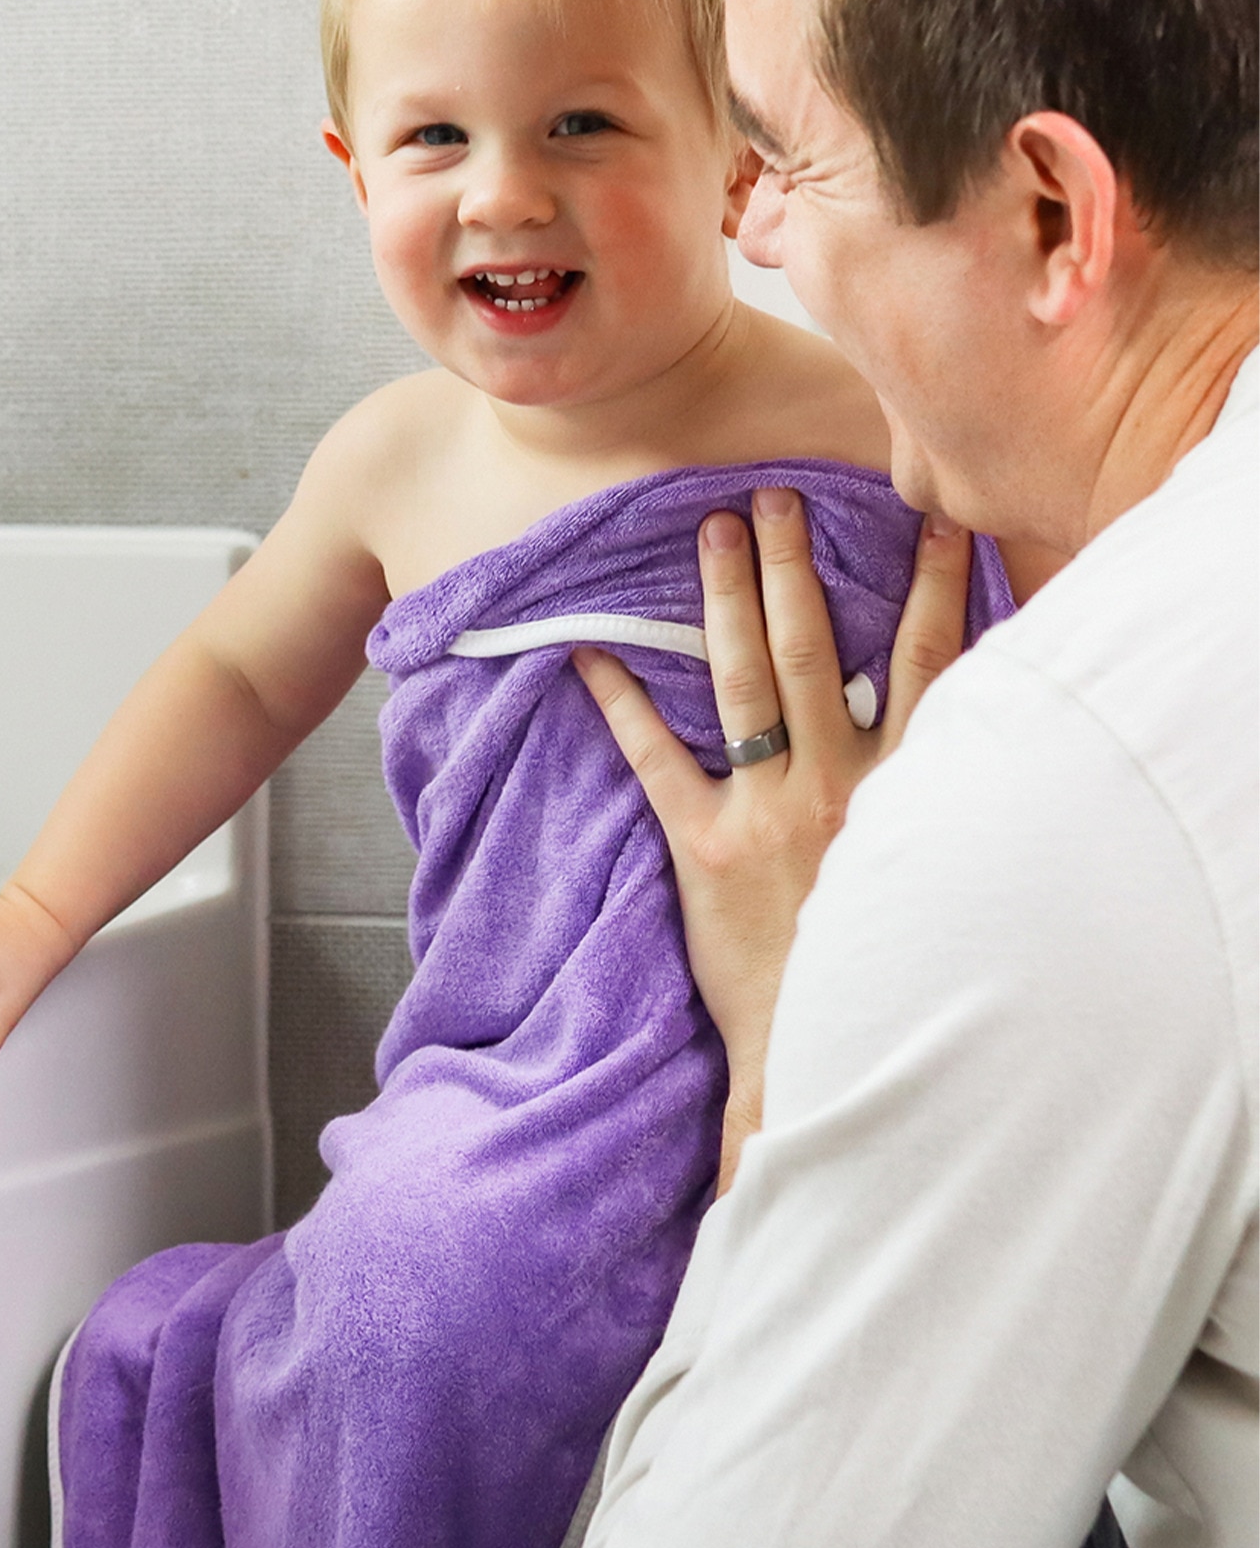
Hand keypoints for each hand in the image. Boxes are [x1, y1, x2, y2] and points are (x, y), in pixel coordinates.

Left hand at [575, 486, 971, 1191]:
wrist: (828, 1049)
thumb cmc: (885, 964)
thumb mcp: (935, 875)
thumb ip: (936, 801)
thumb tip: (958, 735)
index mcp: (905, 786)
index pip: (931, 665)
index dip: (937, 589)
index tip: (937, 523)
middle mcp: (840, 784)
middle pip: (818, 650)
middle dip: (796, 567)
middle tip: (774, 497)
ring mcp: (768, 810)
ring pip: (748, 683)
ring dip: (728, 601)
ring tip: (710, 532)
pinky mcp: (705, 847)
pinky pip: (657, 760)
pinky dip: (623, 706)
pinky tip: (588, 655)